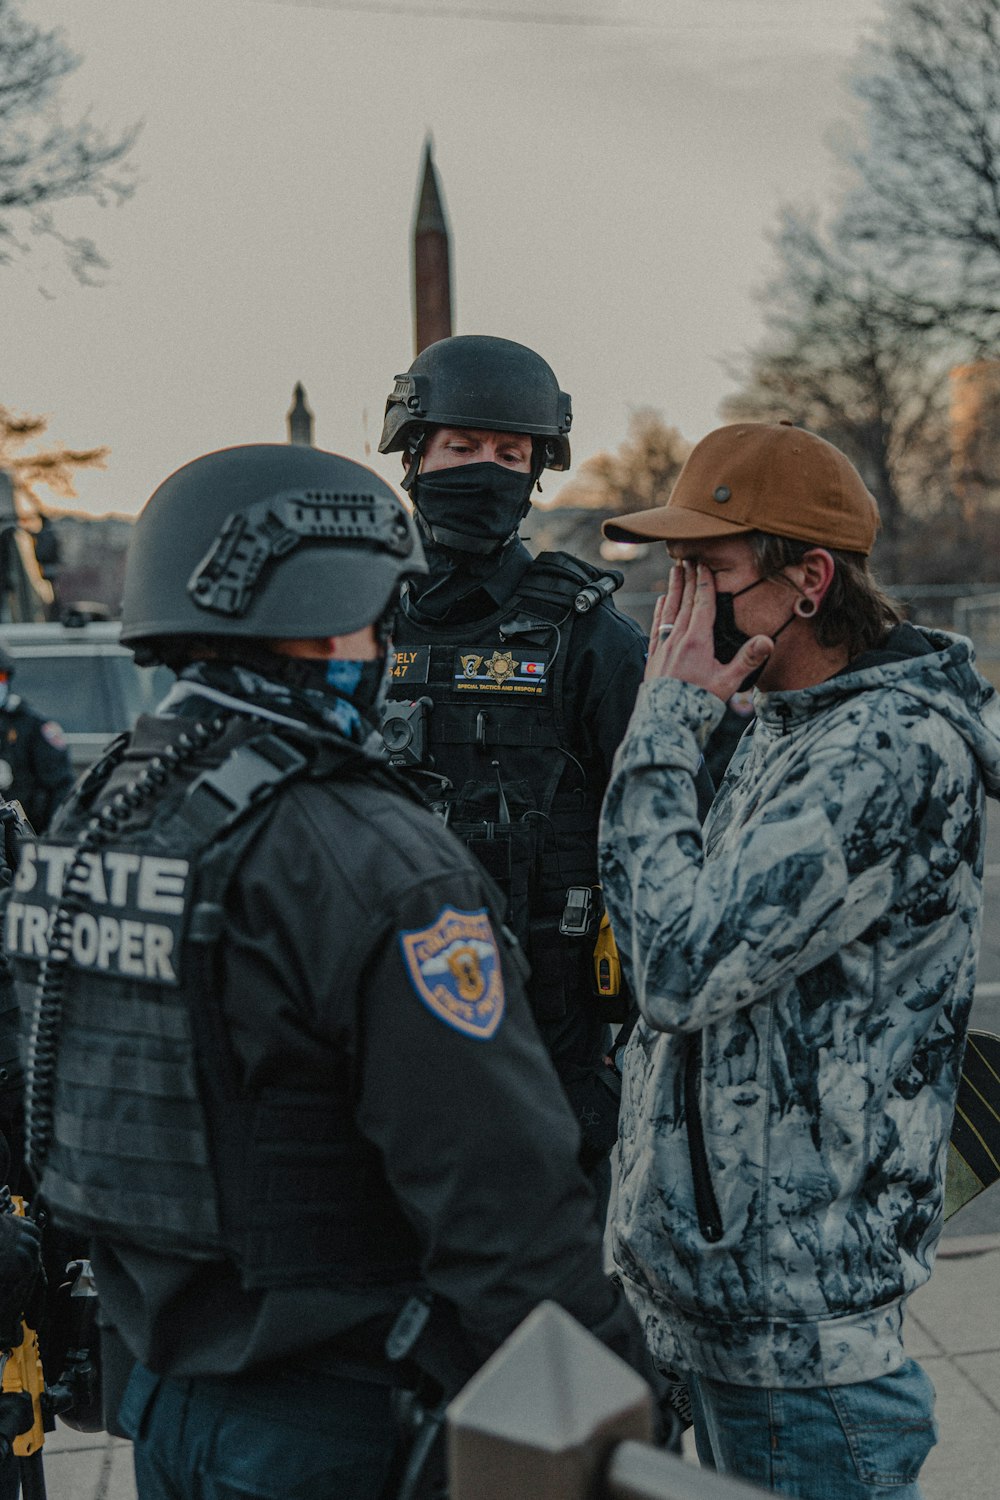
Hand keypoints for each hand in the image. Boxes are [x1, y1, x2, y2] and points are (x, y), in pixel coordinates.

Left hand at [644, 561, 771, 700]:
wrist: (665, 723)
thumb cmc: (698, 705)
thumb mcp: (727, 684)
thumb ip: (747, 660)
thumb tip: (768, 640)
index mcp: (697, 641)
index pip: (702, 604)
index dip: (704, 583)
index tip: (704, 565)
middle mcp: (677, 639)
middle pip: (684, 602)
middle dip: (687, 579)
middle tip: (688, 558)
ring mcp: (663, 647)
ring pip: (668, 610)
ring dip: (673, 589)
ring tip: (674, 572)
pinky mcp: (654, 657)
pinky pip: (657, 626)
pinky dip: (660, 610)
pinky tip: (661, 602)